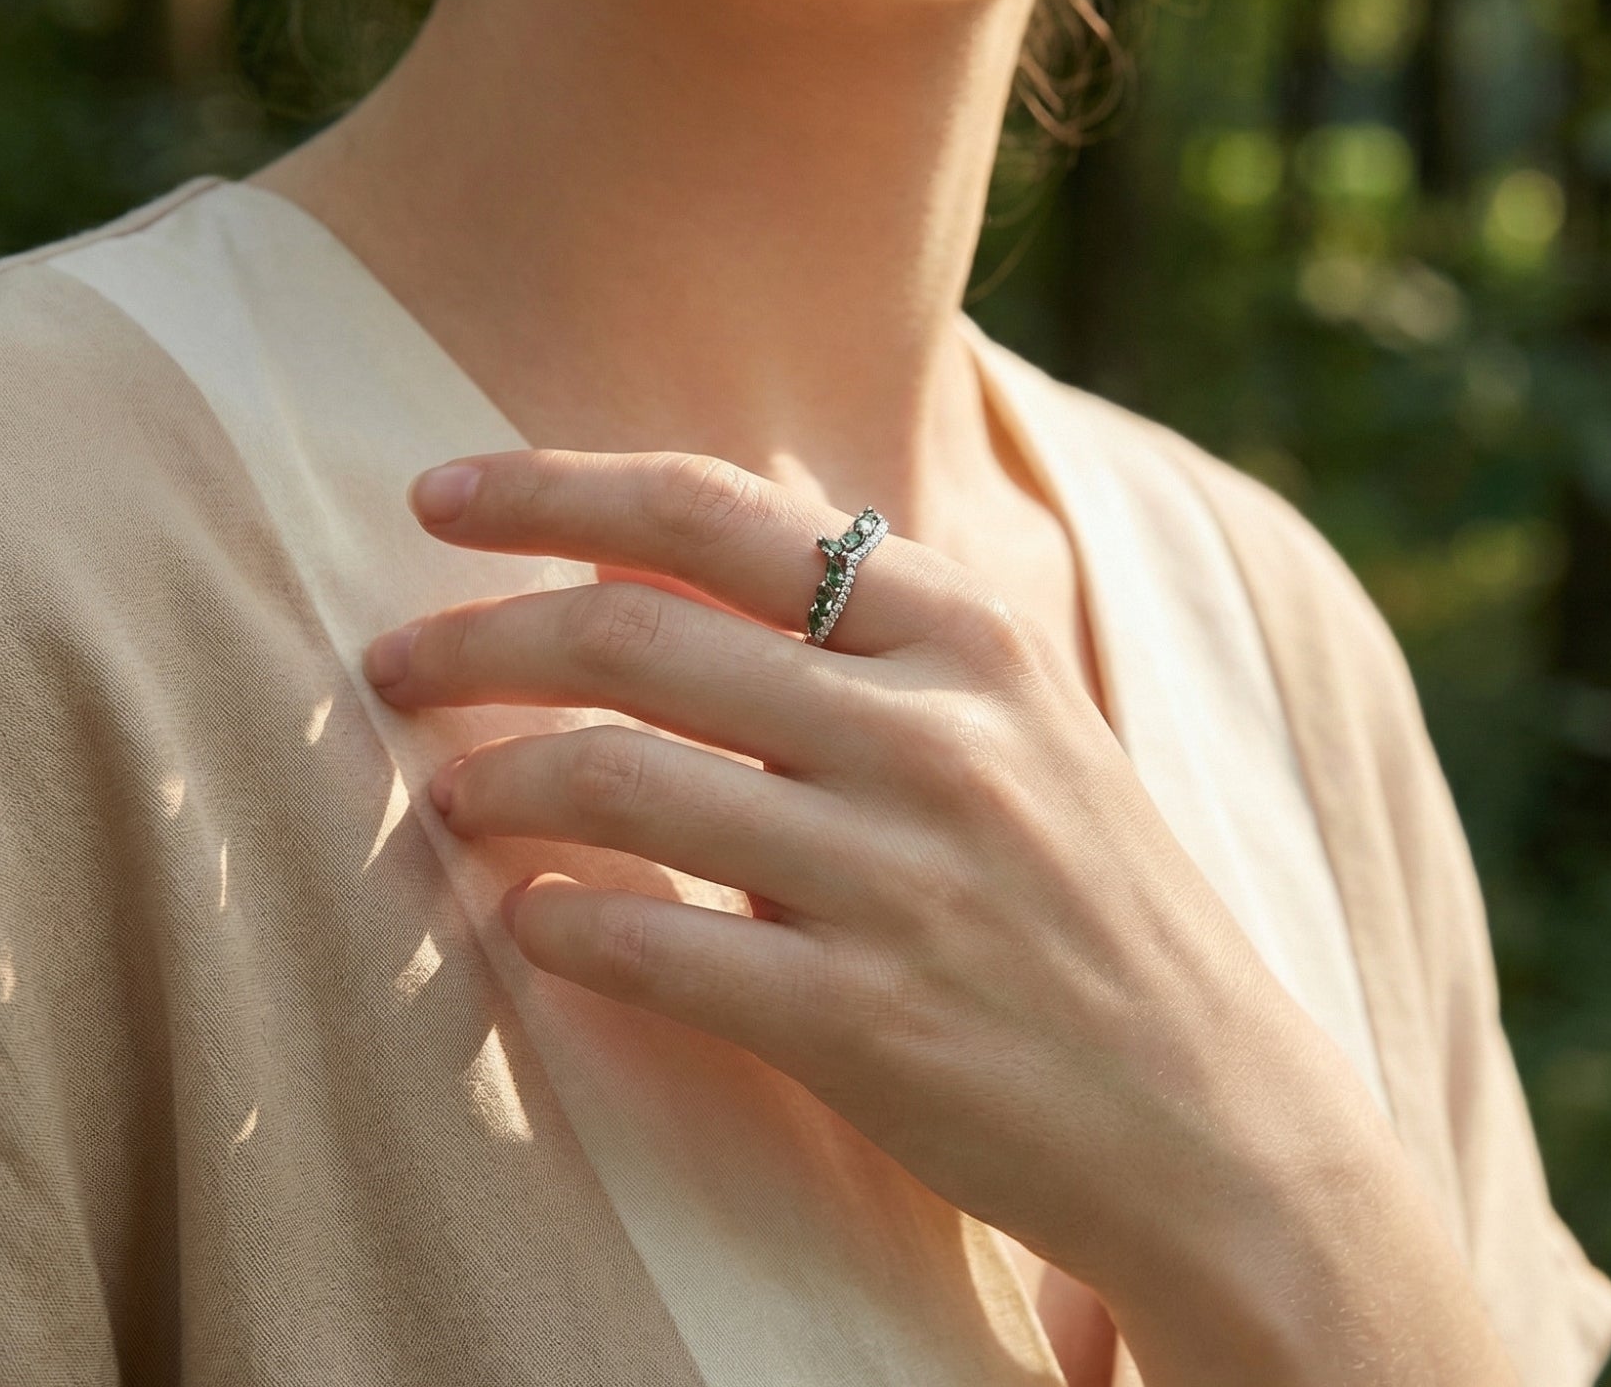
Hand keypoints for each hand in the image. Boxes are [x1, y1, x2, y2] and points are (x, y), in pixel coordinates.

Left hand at [363, 448, 1512, 1383]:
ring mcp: (901, 872)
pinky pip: (651, 943)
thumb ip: (860, 640)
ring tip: (443, 795)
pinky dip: (553, 920)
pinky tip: (524, 920)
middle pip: (629, 632)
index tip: (438, 493)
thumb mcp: (1010, 721)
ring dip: (489, 778)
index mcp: (964, 628)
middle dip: (472, 636)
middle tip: (387, 662)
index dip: (553, 488)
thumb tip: (649, 568)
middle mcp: (933, 726)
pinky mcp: (869, 1020)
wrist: (1223, 1121)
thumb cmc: (1086, 902)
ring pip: (614, 777)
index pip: (712, 508)